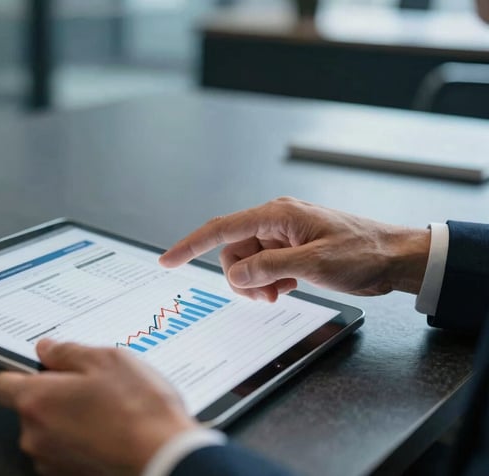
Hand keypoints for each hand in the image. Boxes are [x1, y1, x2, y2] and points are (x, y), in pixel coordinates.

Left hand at [0, 339, 198, 475]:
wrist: (165, 460)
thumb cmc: (139, 411)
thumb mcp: (106, 360)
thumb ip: (67, 352)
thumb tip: (48, 350)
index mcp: (37, 401)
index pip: (2, 384)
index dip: (21, 373)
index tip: (44, 369)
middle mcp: (35, 437)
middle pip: (30, 409)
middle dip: (55, 396)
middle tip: (91, 387)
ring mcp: (51, 463)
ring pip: (50, 433)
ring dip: (70, 421)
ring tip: (108, 412)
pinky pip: (67, 453)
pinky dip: (83, 443)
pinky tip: (111, 433)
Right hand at [159, 197, 429, 300]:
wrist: (396, 258)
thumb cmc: (363, 252)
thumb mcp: (313, 264)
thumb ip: (269, 268)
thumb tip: (236, 275)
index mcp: (277, 215)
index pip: (222, 229)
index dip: (190, 245)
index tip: (168, 260)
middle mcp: (275, 221)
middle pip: (233, 251)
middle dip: (241, 278)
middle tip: (265, 296)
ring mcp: (283, 236)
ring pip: (248, 263)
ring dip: (256, 284)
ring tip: (280, 294)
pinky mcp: (292, 250)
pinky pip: (265, 268)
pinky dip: (269, 282)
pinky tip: (288, 288)